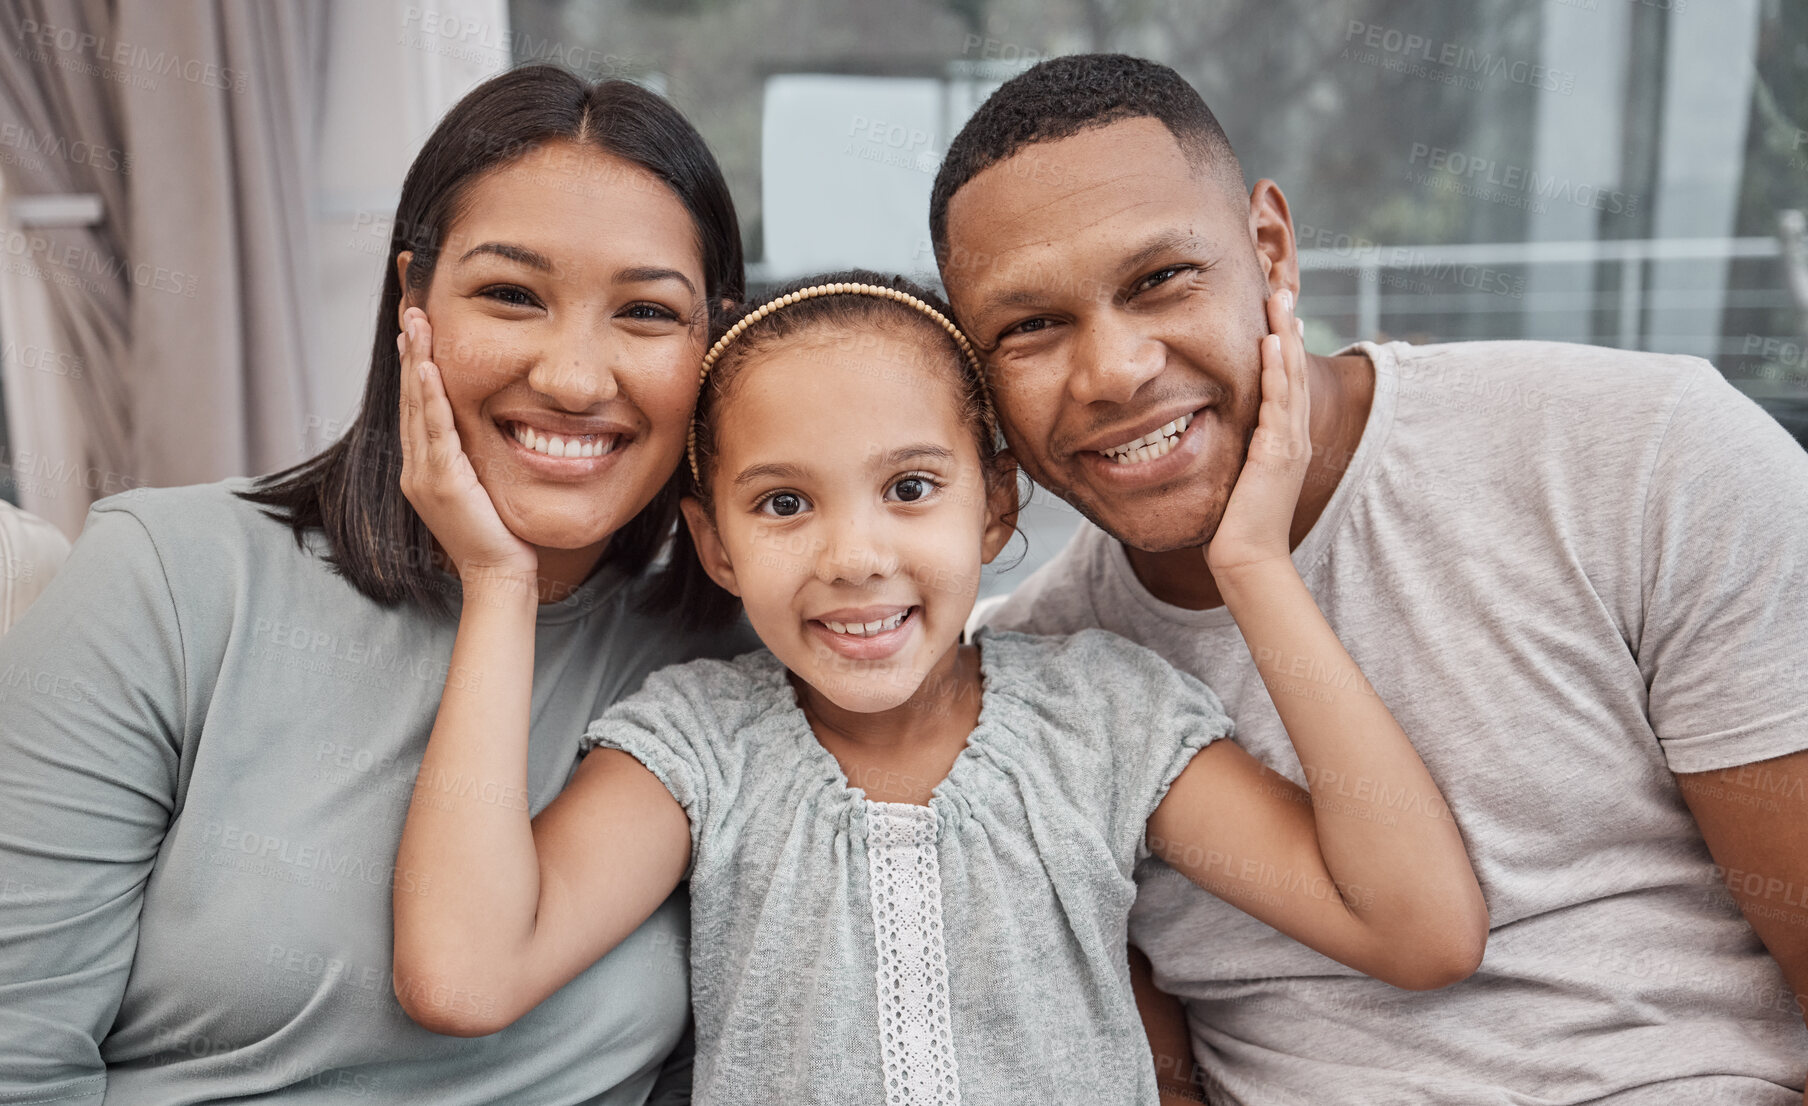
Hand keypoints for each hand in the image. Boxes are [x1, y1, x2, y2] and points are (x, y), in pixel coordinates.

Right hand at [396, 307, 537, 587]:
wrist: (498, 576)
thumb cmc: (500, 536)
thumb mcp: (484, 487)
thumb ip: (477, 457)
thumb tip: (491, 427)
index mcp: (426, 467)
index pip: (418, 404)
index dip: (413, 363)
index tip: (414, 327)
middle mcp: (416, 467)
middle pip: (409, 397)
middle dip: (409, 350)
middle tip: (409, 307)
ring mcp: (424, 475)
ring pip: (416, 406)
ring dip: (414, 360)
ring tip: (413, 321)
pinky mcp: (443, 482)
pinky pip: (433, 430)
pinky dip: (428, 396)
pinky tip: (424, 367)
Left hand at [1204, 289, 1310, 577]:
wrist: (1247, 560)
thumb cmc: (1234, 527)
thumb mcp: (1233, 478)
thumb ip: (1231, 453)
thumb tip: (1202, 435)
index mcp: (1283, 442)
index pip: (1285, 384)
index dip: (1284, 348)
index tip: (1277, 316)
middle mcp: (1293, 437)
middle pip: (1293, 371)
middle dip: (1288, 329)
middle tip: (1282, 292)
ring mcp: (1289, 443)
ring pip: (1290, 378)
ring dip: (1285, 336)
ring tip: (1280, 301)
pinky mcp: (1278, 453)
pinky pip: (1279, 402)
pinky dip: (1276, 370)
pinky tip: (1271, 342)